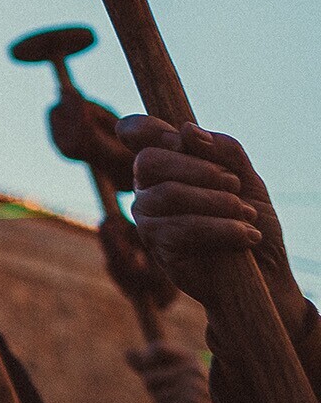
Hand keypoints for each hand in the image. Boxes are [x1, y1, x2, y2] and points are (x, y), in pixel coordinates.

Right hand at [117, 117, 300, 322]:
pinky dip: (221, 228)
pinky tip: (246, 235)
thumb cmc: (252, 222)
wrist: (267, 274)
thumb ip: (224, 150)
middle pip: (149, 161)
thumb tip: (188, 130)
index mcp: (164, 166)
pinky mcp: (159, 249)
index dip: (151, 128)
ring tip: (247, 215)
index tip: (184, 141)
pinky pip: (181, 228)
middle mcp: (148, 189)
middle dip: (198, 169)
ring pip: (169, 193)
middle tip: (234, 185)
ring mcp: (149, 220)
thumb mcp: (248, 178)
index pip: (135, 133)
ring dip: (217, 201)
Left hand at [125, 343, 216, 402]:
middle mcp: (193, 369)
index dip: (145, 358)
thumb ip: (147, 364)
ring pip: (155, 396)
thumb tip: (126, 352)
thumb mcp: (168, 376)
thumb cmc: (187, 397)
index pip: (157, 348)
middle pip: (148, 377)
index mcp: (188, 358)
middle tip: (174, 396)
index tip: (147, 364)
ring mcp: (194, 386)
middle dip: (154, 391)